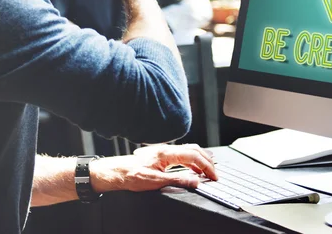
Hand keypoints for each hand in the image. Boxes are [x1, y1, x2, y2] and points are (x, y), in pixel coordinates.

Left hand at [90, 144, 216, 192]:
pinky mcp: (162, 155)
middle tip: (215, 173)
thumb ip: (177, 180)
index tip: (213, 176)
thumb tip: (195, 181)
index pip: (193, 156)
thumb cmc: (131, 175)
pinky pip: (182, 154)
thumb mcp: (155, 182)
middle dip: (207, 161)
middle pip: (194, 150)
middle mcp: (166, 149)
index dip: (206, 166)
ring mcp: (164, 151)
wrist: (117, 172)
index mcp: (166, 153)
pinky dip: (192, 160)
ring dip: (200, 159)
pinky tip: (193, 168)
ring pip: (189, 150)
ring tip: (208, 170)